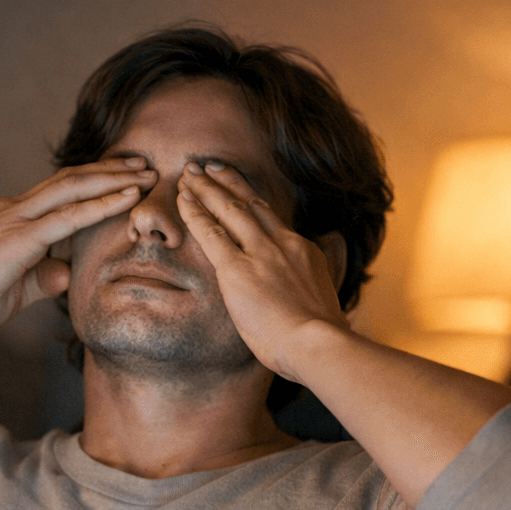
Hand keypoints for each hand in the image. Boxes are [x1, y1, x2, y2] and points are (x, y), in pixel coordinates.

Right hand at [0, 158, 156, 337]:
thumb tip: (66, 276)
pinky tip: (128, 198)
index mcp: (13, 219)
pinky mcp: (19, 237)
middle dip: (111, 170)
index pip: (61, 192)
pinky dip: (102, 204)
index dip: (94, 182)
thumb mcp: (14, 291)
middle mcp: (16, 209)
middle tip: (145, 164)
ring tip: (147, 174)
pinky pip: (69, 216)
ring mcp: (17, 219)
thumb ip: (41, 280)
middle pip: (72, 180)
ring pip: (75, 187)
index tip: (125, 177)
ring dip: (114, 179)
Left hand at [176, 161, 346, 382]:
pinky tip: (181, 199)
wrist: (316, 343)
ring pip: (228, 209)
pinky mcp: (237, 270)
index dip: (250, 197)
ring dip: (206, 188)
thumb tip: (317, 273)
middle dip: (224, 182)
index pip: (271, 217)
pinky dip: (194, 213)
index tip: (236, 184)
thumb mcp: (328, 296)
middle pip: (249, 202)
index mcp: (303, 251)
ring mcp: (260, 254)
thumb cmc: (320, 336)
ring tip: (188, 173)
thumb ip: (323, 276)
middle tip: (206, 166)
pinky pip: (210, 233)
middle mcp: (281, 244)